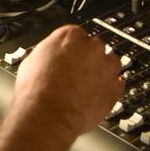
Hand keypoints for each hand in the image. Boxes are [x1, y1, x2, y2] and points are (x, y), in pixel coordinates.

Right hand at [11, 25, 123, 140]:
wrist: (47, 115)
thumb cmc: (36, 90)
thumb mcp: (32, 61)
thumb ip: (49, 53)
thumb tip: (50, 58)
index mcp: (70, 35)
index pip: (76, 35)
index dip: (72, 50)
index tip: (70, 58)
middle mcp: (91, 47)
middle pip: (95, 48)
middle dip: (88, 60)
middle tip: (77, 74)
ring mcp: (106, 66)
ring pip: (111, 64)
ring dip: (102, 73)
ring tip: (87, 87)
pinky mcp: (115, 87)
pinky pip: (117, 85)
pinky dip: (108, 90)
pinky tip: (94, 97)